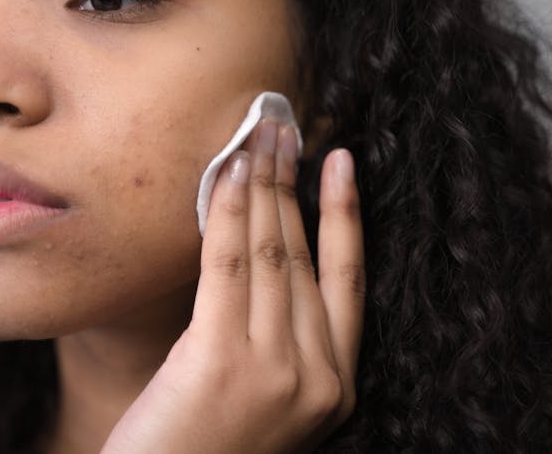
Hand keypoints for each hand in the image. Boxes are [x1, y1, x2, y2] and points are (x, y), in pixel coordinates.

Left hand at [101, 120, 364, 452]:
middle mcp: (316, 376)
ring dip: (262, 187)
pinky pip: (230, 268)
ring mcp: (274, 371)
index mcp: (335, 387)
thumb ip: (272, 335)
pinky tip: (227, 175)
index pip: (350, 280)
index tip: (341, 162)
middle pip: (306, 256)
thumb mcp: (258, 396)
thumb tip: (260, 248)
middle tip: (282, 129)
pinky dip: (230, 215)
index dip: (346, 215)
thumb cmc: (200, 450)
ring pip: (273, 253)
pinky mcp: (221, 362)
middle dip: (293, 184)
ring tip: (255, 137)